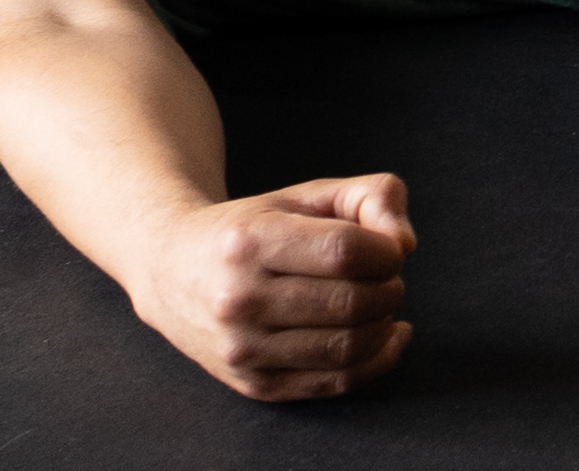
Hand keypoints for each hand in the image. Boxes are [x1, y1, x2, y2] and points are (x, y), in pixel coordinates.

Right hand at [132, 173, 416, 402]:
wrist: (172, 271)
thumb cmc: (255, 225)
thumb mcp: (309, 193)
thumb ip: (373, 197)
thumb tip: (405, 244)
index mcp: (251, 241)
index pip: (345, 251)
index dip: (386, 250)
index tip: (388, 248)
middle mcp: (239, 299)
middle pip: (350, 302)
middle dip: (389, 288)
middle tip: (387, 277)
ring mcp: (242, 349)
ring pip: (346, 347)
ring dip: (383, 324)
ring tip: (381, 302)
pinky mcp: (254, 384)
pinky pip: (333, 383)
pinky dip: (377, 360)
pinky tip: (390, 335)